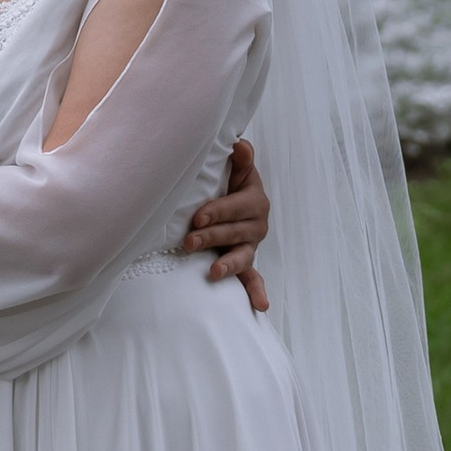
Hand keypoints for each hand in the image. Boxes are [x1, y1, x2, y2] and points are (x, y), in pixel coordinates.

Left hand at [181, 137, 269, 312]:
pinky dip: (257, 291)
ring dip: (228, 264)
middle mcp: (256, 224)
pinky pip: (253, 278)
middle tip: (189, 241)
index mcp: (254, 200)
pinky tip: (261, 306)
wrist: (231, 197)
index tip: (197, 217)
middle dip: (212, 237)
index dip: (218, 212)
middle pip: (234, 233)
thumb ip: (239, 158)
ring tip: (213, 272)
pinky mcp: (246, 261)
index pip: (236, 207)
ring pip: (242, 256)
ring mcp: (251, 245)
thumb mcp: (235, 168)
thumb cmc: (228, 181)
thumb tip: (238, 144)